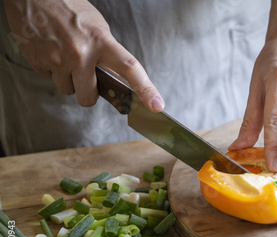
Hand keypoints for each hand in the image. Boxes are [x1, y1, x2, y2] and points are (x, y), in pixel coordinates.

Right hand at [3, 0, 163, 111]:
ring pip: (68, 90)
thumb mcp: (97, 27)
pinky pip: (49, 78)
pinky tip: (51, 51)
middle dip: (88, 93)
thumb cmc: (68, 8)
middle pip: (89, 97)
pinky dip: (52, 69)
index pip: (129, 68)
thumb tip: (116, 79)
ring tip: (64, 56)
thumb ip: (108, 53)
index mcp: (101, 40)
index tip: (156, 105)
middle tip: (86, 78)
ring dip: (68, 79)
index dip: (145, 89)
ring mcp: (57, 59)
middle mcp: (80, 53)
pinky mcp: (38, 62)